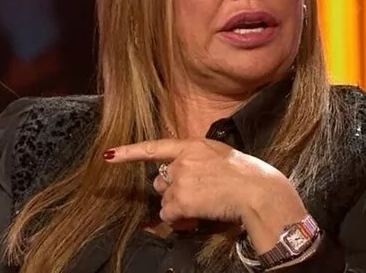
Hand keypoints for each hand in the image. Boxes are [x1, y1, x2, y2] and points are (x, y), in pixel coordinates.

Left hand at [104, 138, 307, 251]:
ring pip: (165, 201)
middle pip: (160, 181)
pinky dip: (180, 220)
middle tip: (197, 197)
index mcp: (191, 145)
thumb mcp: (219, 154)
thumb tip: (182, 172)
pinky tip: (198, 216)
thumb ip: (197, 158)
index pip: (154, 147)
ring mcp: (179, 181)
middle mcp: (181, 161)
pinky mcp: (180, 200)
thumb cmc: (245, 174)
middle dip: (173, 192)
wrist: (257, 190)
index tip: (108, 155)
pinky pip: (169, 216)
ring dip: (179, 208)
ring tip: (203, 206)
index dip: (129, 152)